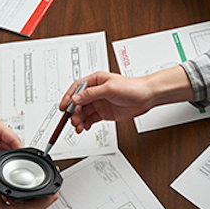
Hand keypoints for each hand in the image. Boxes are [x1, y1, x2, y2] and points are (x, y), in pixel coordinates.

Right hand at [61, 68, 193, 132]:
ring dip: (79, 120)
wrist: (147, 97)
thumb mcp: (109, 88)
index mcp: (95, 81)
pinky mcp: (104, 113)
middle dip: (74, 112)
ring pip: (83, 112)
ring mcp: (99, 103)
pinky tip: (84, 127)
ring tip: (79, 127)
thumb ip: (91, 94)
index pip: (76, 89)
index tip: (63, 107)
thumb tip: (76, 98)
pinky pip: (91, 119)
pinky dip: (86, 124)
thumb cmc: (132, 87)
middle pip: (78, 103)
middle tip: (73, 121)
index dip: (68, 98)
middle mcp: (95, 92)